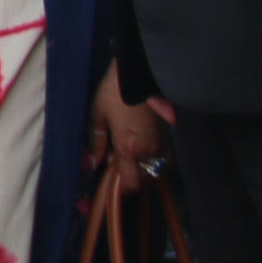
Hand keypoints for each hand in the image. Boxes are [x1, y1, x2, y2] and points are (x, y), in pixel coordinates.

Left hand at [92, 64, 174, 188]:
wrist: (140, 73)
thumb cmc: (114, 92)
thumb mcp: (97, 114)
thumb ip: (96, 142)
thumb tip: (92, 164)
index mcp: (129, 149)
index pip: (132, 183)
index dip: (123, 189)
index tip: (114, 183)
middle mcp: (149, 150)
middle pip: (147, 179)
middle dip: (134, 178)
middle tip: (118, 165)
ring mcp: (162, 143)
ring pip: (157, 169)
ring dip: (145, 168)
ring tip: (129, 155)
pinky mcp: (169, 134)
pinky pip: (164, 156)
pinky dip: (154, 157)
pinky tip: (141, 145)